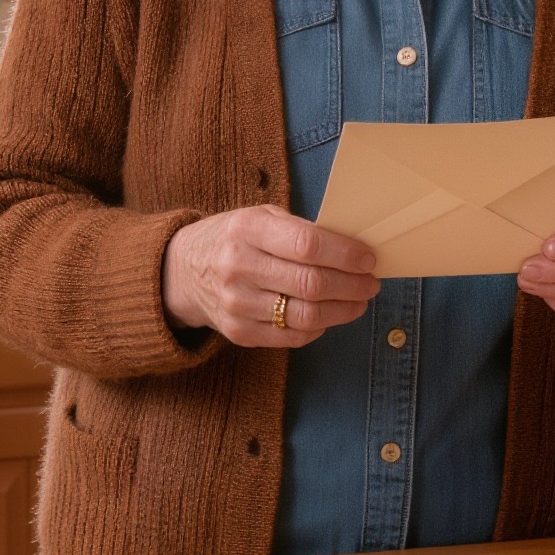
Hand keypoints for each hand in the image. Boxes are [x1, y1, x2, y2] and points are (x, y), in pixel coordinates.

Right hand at [161, 207, 377, 348]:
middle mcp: (238, 267)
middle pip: (311, 284)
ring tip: (359, 300)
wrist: (183, 271)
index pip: (307, 245)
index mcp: (247, 229)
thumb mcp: (260, 217)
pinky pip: (292, 337)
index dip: (345, 254)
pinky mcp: (239, 332)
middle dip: (352, 286)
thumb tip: (353, 249)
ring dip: (343, 311)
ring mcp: (236, 304)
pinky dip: (319, 328)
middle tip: (371, 282)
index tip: (368, 258)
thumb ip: (301, 230)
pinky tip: (330, 316)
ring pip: (306, 316)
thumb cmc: (234, 238)